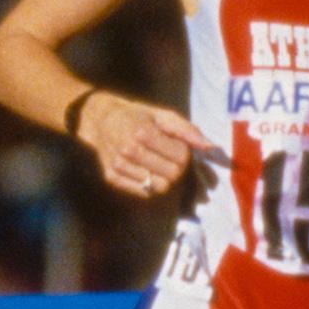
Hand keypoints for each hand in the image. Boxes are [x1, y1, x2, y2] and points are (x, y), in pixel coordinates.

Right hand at [76, 91, 214, 199]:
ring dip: (165, 178)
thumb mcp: (162, 115)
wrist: (99, 120)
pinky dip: (150, 184)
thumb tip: (210, 148)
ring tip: (157, 164)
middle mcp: (129, 150)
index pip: (181, 157)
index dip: (185, 154)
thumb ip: (187, 130)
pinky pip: (144, 193)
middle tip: (170, 158)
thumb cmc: (137, 116)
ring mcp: (119, 165)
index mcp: (143, 132)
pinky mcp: (111, 177)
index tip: (178, 147)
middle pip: (172, 175)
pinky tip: (146, 171)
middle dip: (178, 169)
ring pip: (159, 187)